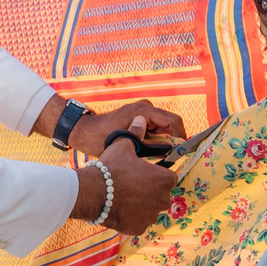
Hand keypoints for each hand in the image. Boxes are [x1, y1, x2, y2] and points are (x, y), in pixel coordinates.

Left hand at [68, 98, 190, 158]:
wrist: (84, 131)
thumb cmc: (102, 139)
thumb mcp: (129, 146)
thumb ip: (151, 148)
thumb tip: (171, 152)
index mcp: (144, 111)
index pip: (174, 121)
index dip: (181, 137)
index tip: (182, 152)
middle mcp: (146, 107)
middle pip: (170, 124)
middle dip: (172, 140)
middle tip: (169, 158)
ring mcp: (142, 111)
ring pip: (163, 127)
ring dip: (163, 141)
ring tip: (156, 156)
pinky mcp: (139, 116)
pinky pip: (155, 128)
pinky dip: (155, 139)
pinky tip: (148, 151)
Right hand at [85, 127, 181, 235]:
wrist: (92, 192)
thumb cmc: (111, 168)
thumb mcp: (123, 145)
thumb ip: (135, 134)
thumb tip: (140, 119)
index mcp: (165, 179)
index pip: (169, 176)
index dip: (156, 173)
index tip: (144, 172)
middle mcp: (163, 200)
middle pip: (161, 194)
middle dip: (150, 190)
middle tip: (131, 185)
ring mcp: (151, 216)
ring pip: (150, 209)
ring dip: (141, 204)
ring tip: (123, 197)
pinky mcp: (139, 228)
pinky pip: (139, 222)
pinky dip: (132, 217)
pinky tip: (120, 209)